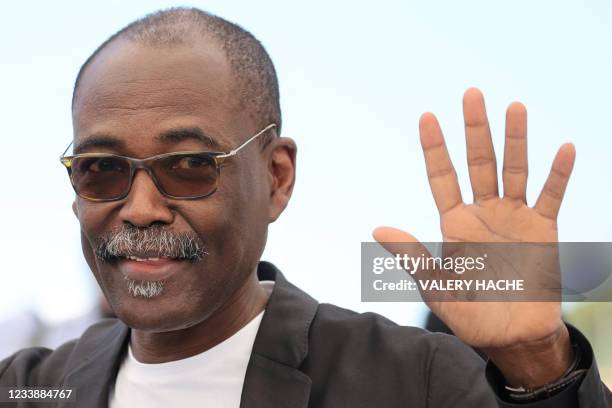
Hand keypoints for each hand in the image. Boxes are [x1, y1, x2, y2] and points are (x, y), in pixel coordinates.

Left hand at [373, 88, 574, 386]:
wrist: (512, 336)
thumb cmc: (471, 314)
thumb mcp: (437, 286)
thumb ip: (412, 255)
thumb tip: (378, 227)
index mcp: (454, 223)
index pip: (442, 177)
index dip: (434, 148)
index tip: (427, 116)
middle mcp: (483, 213)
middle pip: (479, 163)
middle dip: (475, 129)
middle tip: (471, 93)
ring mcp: (514, 218)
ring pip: (514, 170)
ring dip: (516, 140)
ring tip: (514, 106)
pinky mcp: (542, 230)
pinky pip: (552, 197)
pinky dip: (558, 175)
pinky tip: (563, 148)